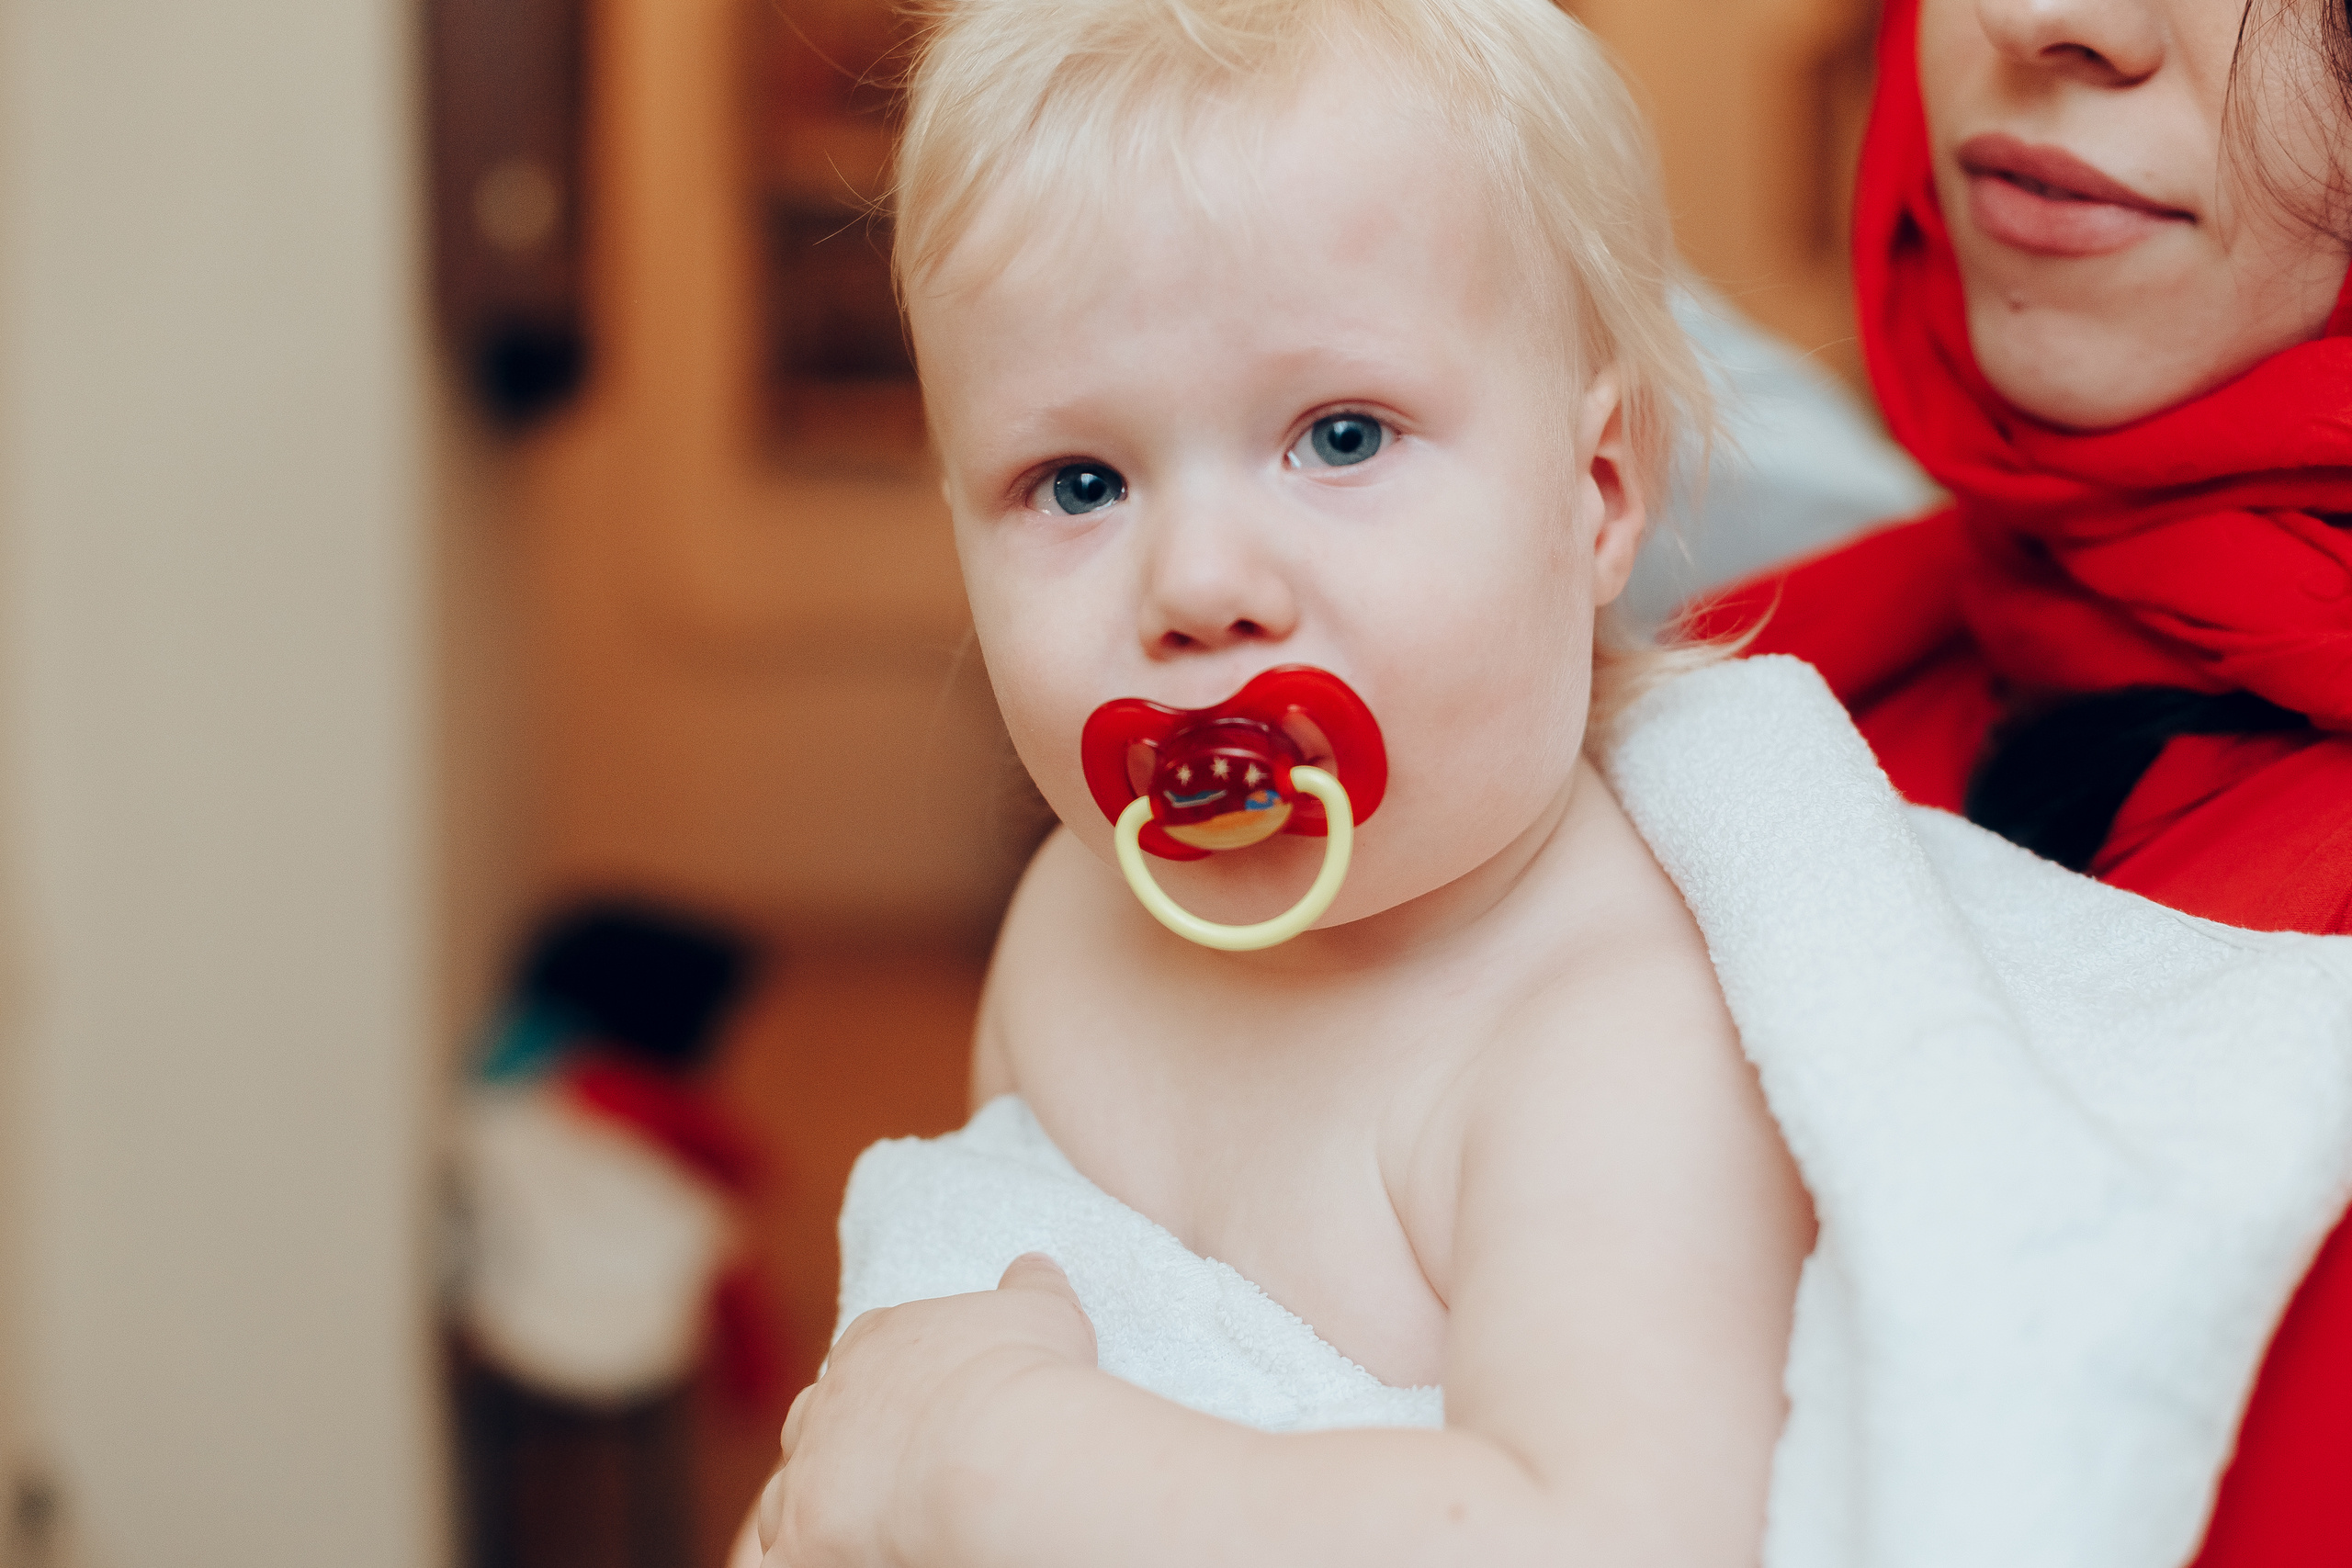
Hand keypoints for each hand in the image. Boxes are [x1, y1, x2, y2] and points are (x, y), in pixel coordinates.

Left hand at [758, 1253, 1097, 1566]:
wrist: (999, 1453)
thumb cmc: (1024, 1377)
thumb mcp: (1042, 1313)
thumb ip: (1029, 1286)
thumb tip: (1034, 1264)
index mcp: (877, 1340)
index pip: (862, 1356)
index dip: (884, 1383)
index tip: (911, 1405)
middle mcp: (827, 1401)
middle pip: (812, 1420)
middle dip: (836, 1441)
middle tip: (876, 1469)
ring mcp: (807, 1473)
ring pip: (784, 1494)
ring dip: (808, 1507)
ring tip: (850, 1530)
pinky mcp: (803, 1542)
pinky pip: (780, 1558)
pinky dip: (799, 1561)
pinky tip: (825, 1562)